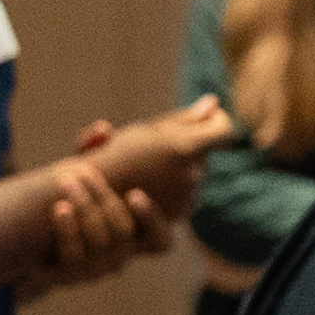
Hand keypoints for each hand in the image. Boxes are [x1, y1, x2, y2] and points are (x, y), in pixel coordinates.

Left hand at [21, 158, 160, 295]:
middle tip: (84, 173)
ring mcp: (95, 270)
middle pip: (123, 230)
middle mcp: (119, 258)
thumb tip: (102, 128)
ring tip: (67, 181)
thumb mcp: (81, 179)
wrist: (23, 247)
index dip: (152, 220)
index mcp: (130, 240)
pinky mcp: (68, 277)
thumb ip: (95, 154)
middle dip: (104, 198)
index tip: (134, 193)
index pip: (160, 242)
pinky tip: (58, 207)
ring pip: (101, 240)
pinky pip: (74, 253)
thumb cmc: (62, 206)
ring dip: (85, 206)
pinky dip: (68, 228)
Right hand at [87, 96, 234, 224]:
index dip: (218, 121)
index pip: (224, 130)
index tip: (209, 116)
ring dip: (180, 164)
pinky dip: (174, 183)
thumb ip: (184, 118)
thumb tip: (213, 103)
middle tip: (157, 144)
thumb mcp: (145, 130)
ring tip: (147, 165)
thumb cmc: (112, 154)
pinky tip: (151, 181)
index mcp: (184, 148)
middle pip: (205, 150)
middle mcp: (193, 174)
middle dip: (188, 143)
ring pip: (197, 170)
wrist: (90, 197)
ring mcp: (190, 196)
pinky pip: (189, 190)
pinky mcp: (183, 211)